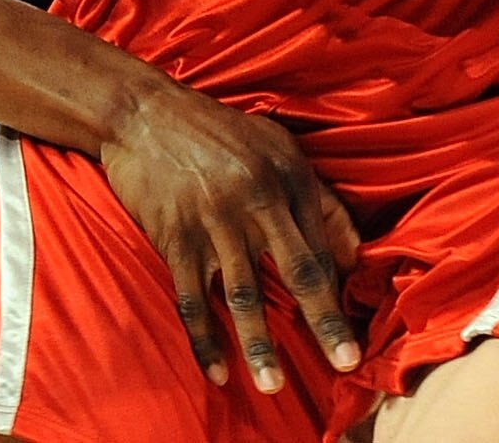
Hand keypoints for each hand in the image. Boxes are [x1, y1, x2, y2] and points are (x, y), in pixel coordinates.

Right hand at [99, 80, 363, 393]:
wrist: (143, 113)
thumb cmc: (219, 130)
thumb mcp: (279, 147)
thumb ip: (320, 199)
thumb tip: (355, 254)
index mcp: (285, 178)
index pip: (321, 243)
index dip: (339, 289)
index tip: (354, 327)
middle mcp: (255, 200)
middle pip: (297, 270)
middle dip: (323, 320)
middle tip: (345, 362)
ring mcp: (212, 221)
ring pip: (244, 293)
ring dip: (260, 343)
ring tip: (273, 384)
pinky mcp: (174, 237)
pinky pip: (193, 298)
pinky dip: (204, 338)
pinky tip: (217, 370)